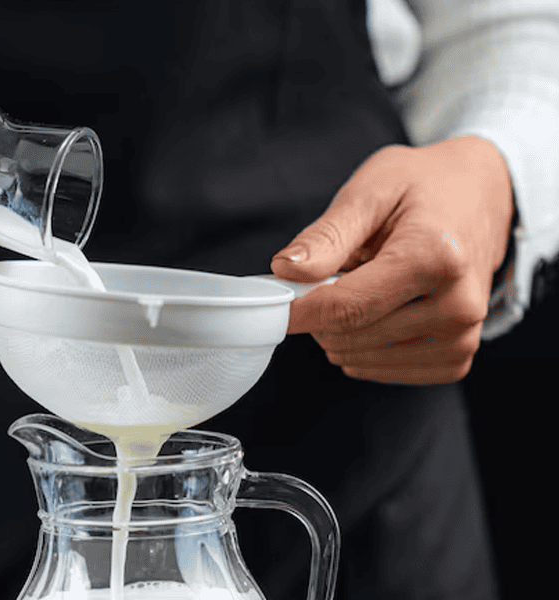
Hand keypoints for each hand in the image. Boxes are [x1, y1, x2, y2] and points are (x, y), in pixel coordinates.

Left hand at [271, 136, 513, 384]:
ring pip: (359, 357)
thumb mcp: (370, 191)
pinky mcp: (455, 358)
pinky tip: (380, 309)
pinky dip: (364, 345)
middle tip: (337, 271)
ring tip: (368, 283)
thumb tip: (286, 271)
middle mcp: (458, 305)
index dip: (297, 312)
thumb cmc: (421, 188)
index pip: (345, 307)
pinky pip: (381, 370)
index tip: (271, 306)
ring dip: (344, 328)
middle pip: (349, 336)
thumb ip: (327, 236)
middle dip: (323, 310)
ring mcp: (462, 337)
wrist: (480, 196)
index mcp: (435, 258)